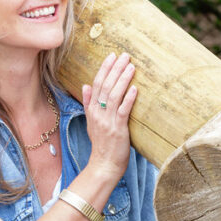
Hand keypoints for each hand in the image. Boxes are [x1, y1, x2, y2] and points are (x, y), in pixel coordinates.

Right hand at [81, 52, 137, 181]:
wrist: (103, 165)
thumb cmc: (101, 144)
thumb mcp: (91, 122)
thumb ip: (88, 103)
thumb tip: (85, 85)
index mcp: (92, 110)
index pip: (96, 84)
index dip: (104, 69)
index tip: (112, 56)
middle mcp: (98, 114)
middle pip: (105, 86)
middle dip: (115, 69)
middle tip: (124, 55)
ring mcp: (107, 121)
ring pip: (114, 95)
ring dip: (123, 79)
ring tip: (131, 66)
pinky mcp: (118, 130)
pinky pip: (123, 111)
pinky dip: (128, 98)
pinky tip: (135, 88)